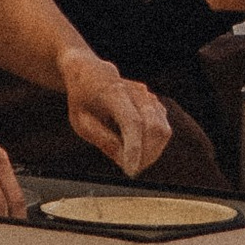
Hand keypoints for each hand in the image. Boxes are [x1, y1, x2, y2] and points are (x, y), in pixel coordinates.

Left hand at [61, 48, 171, 176]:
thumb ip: (103, 140)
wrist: (91, 73)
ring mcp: (149, 96)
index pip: (132, 122)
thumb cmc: (82, 99)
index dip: (134, 147)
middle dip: (146, 155)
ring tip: (134, 162)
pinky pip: (163, 129)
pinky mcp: (155, 104)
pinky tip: (138, 150)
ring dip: (152, 153)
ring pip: (163, 130)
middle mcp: (136, 92)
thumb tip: (124, 161)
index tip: (130, 171)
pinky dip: (154, 145)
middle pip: (153, 127)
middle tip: (130, 170)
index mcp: (113, 93)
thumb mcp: (81, 122)